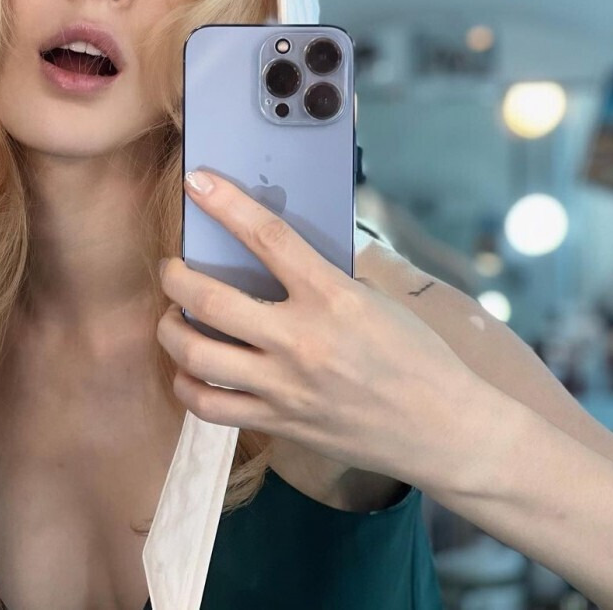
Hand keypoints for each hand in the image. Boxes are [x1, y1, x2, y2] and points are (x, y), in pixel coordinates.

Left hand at [157, 168, 477, 486]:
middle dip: (176, 276)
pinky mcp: (280, 423)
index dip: (227, 204)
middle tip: (172, 267)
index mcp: (332, 298)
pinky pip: (211, 407)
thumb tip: (273, 259)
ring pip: (198, 357)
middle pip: (212, 301)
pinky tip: (188, 369)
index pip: (268, 238)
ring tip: (173, 316)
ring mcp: (286, 387)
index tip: (198, 182)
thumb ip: (321, 281)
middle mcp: (302, 341)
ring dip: (170, 330)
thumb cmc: (417, 355)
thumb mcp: (374, 300)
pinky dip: (187, 385)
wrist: (442, 429)